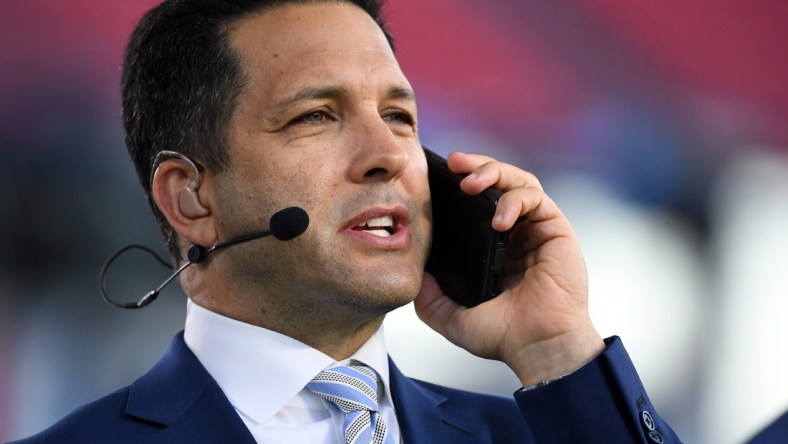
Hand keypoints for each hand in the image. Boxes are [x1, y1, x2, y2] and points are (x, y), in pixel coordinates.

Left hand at [414, 152, 604, 386]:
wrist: (537, 348)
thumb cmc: (503, 337)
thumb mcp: (452, 317)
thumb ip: (430, 299)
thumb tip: (416, 275)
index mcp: (496, 248)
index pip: (480, 202)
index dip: (462, 184)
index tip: (439, 176)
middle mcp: (518, 234)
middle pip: (501, 182)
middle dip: (478, 166)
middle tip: (455, 163)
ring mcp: (538, 230)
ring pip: (520, 181)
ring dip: (495, 173)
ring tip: (472, 183)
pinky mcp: (557, 230)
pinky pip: (537, 198)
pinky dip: (515, 201)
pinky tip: (499, 219)